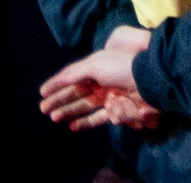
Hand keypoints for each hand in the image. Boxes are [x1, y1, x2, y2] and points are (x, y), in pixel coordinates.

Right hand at [39, 30, 159, 131]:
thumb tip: (61, 79)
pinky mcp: (116, 110)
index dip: (56, 84)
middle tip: (43, 109)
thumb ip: (76, 72)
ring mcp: (108, 96)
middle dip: (58, 100)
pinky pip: (97, 117)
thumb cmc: (121, 67)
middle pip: (74, 92)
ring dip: (68, 111)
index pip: (70, 76)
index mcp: (94, 66)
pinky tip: (73, 125)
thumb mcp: (95, 64)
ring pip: (83, 106)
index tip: (41, 92)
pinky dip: (85, 122)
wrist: (149, 79)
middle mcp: (99, 81)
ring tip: (54, 117)